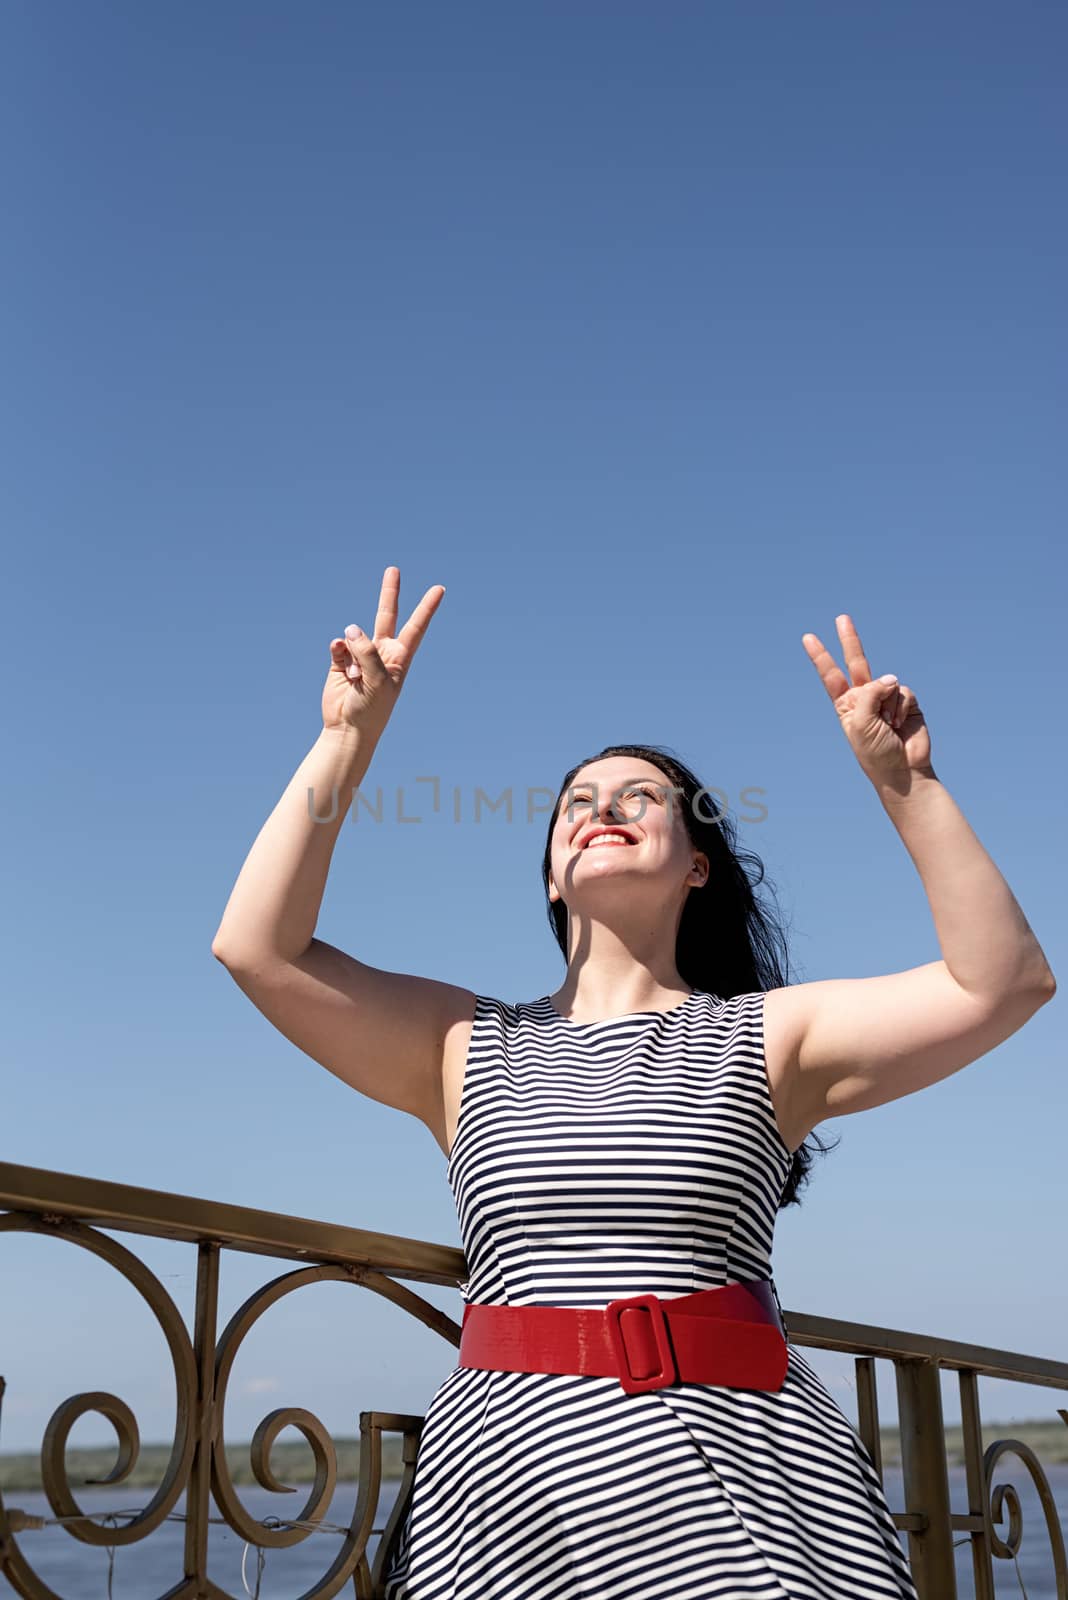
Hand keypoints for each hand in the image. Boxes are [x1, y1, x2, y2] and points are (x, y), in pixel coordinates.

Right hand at [323, 566, 444, 735]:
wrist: (349, 729)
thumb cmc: (372, 709)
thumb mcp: (378, 680)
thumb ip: (367, 651)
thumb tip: (350, 628)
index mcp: (399, 658)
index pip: (416, 627)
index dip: (427, 608)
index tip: (439, 589)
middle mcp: (381, 652)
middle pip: (386, 616)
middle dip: (389, 593)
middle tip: (393, 569)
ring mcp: (359, 655)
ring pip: (355, 636)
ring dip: (353, 652)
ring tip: (355, 678)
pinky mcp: (340, 661)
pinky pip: (338, 646)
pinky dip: (339, 653)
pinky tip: (342, 670)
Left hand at [801, 615, 931, 782]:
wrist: (903, 770)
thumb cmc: (875, 753)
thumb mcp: (860, 723)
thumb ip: (869, 694)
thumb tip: (890, 677)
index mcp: (846, 705)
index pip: (831, 676)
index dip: (820, 656)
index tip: (808, 637)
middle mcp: (865, 698)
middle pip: (856, 662)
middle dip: (850, 640)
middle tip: (841, 618)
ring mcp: (886, 698)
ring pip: (886, 682)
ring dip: (887, 705)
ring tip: (888, 727)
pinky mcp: (906, 701)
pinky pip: (903, 690)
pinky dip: (901, 707)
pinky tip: (900, 723)